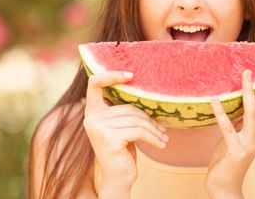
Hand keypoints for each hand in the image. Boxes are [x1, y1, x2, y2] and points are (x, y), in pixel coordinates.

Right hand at [83, 71, 168, 196]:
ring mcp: (98, 127)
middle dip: (148, 117)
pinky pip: (138, 131)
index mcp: (92, 111)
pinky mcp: (108, 138)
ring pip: (135, 119)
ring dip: (153, 129)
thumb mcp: (121, 126)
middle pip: (127, 106)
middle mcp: (90, 117)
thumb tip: (145, 91)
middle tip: (162, 128)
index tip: (131, 76)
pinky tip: (161, 144)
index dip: (111, 75)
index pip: (94, 83)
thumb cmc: (122, 150)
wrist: (118, 178)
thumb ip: (123, 110)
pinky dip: (152, 137)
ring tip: (163, 137)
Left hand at [205, 59, 254, 197]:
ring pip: (253, 112)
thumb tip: (243, 94)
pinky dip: (221, 113)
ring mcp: (250, 142)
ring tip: (245, 72)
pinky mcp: (235, 150)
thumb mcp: (242, 132)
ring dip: (249, 91)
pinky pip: (228, 129)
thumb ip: (245, 116)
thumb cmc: (232, 154)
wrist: (226, 185)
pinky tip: (214, 99)